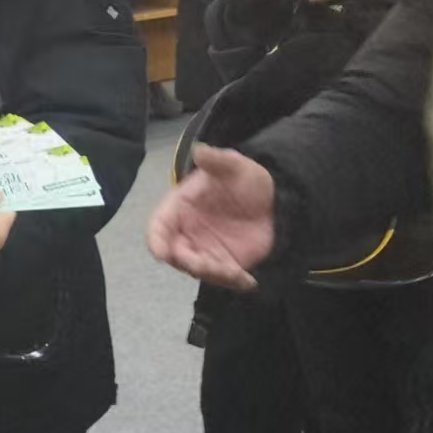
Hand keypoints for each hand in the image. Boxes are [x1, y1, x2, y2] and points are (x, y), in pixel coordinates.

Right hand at [146, 144, 275, 291]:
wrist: (276, 200)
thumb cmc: (247, 181)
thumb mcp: (234, 166)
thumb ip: (217, 160)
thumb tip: (199, 150)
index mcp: (180, 207)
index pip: (159, 226)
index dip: (156, 240)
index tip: (160, 253)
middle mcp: (187, 232)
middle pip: (176, 254)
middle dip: (189, 262)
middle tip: (208, 265)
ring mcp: (205, 250)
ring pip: (198, 270)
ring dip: (213, 274)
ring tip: (236, 273)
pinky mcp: (225, 264)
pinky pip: (223, 279)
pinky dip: (232, 282)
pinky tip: (248, 280)